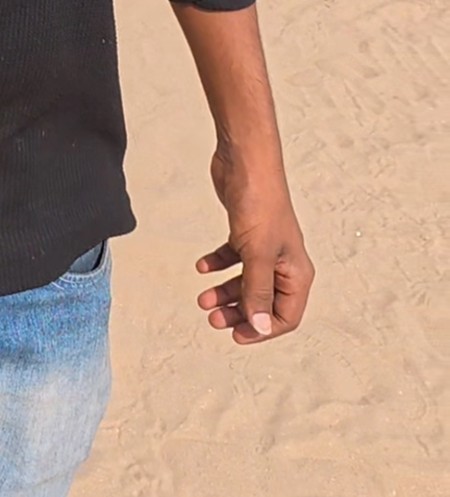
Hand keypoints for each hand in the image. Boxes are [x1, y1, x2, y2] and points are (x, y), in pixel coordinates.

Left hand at [196, 149, 314, 343]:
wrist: (245, 161)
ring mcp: (265, 246)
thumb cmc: (259, 203)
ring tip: (202, 299)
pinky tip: (202, 267)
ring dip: (225, 292)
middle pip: (263, 301)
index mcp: (296, 271)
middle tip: (212, 318)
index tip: (235, 335)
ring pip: (246, 281)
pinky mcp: (247, 232)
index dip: (262, 330)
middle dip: (238, 313)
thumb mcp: (256, 254)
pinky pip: (233, 257)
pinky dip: (218, 265)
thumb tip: (258, 327)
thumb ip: (256, 291)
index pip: (286, 316)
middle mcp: (284, 262)